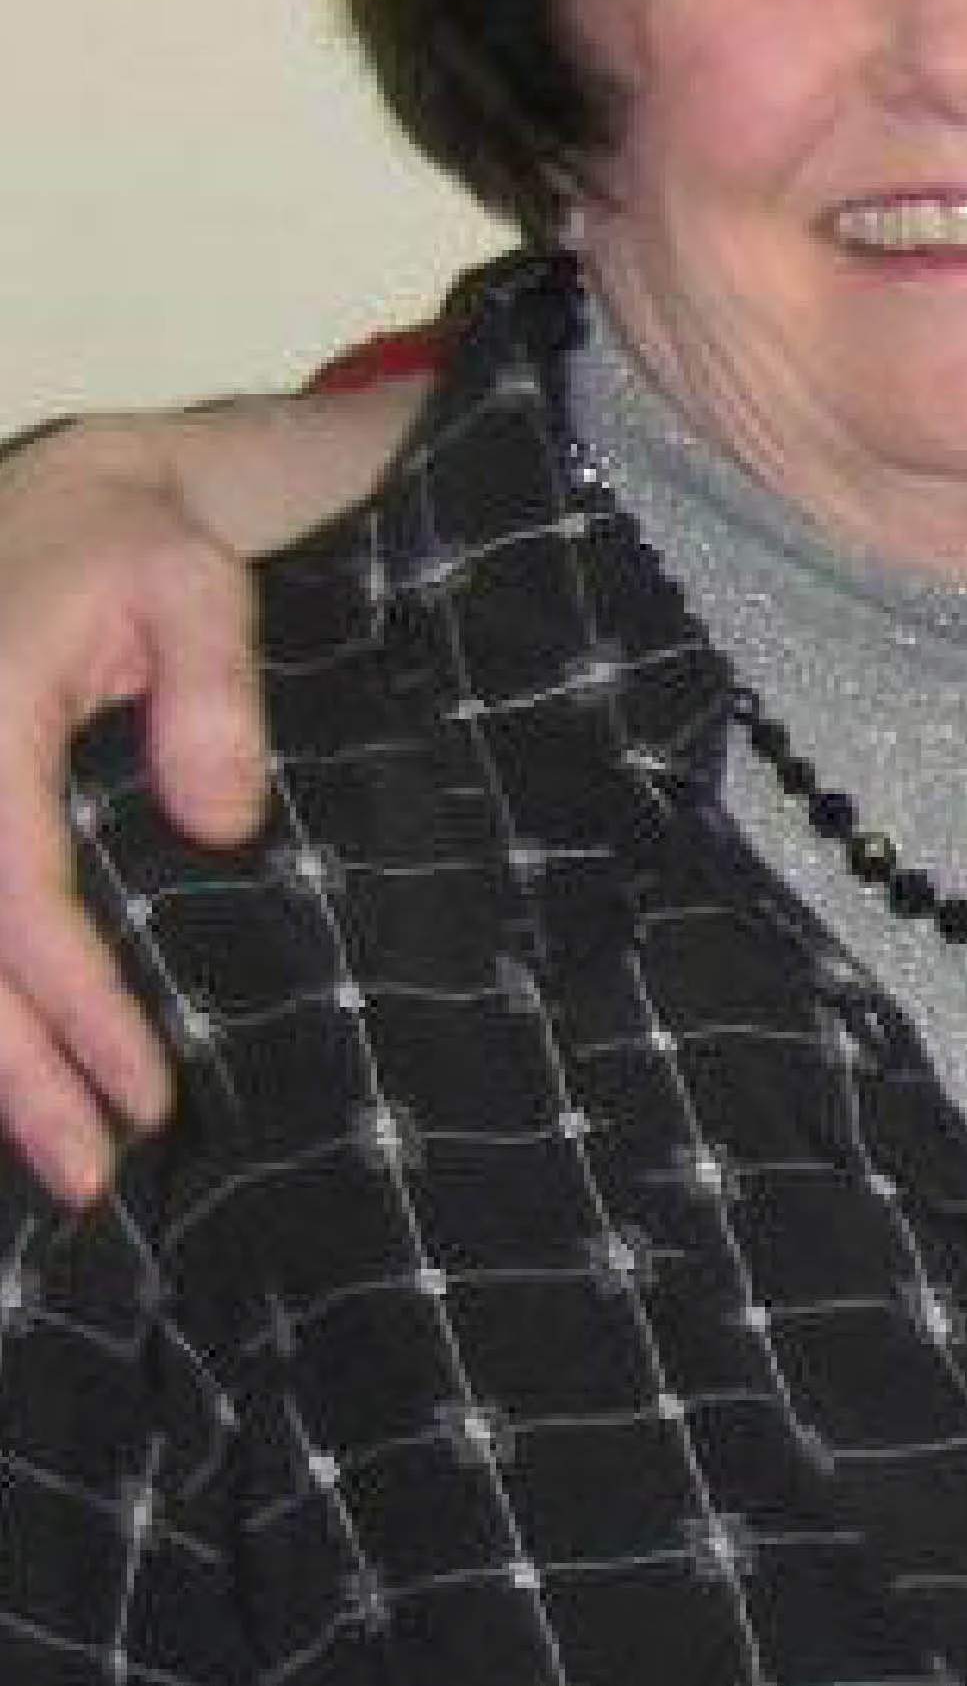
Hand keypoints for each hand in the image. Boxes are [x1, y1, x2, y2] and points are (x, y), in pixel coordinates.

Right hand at [0, 385, 412, 1199]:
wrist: (60, 508)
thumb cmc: (134, 549)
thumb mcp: (195, 584)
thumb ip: (214, 690)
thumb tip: (227, 825)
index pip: (13, 896)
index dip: (74, 1005)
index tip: (141, 1090)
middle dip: (16, 1077)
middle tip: (89, 1177)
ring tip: (62, 1167)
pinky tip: (18, 1086)